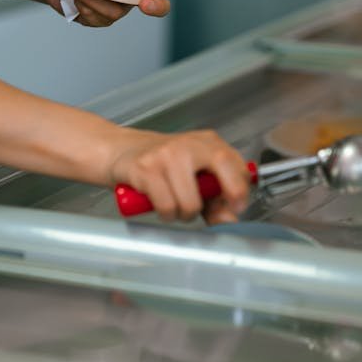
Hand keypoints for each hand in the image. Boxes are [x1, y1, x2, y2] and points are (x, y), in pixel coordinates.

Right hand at [107, 129, 250, 223]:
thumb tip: (229, 219)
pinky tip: (161, 205)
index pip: (236, 162)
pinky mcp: (146, 168)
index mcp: (207, 142)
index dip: (241, 189)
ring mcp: (167, 154)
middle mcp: (189, 144)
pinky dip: (166, 214)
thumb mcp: (193, 177)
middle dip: (224, 196)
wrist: (120, 151)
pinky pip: (167, 206)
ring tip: (176, 205)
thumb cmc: (161, 164)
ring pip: (190, 201)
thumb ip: (214, 199)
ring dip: (184, 214)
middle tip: (214, 210)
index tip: (238, 206)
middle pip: (222, 163)